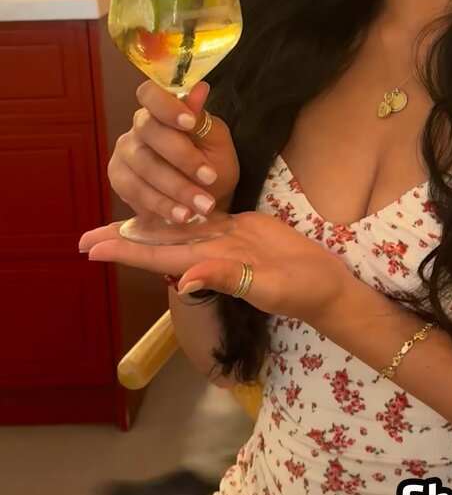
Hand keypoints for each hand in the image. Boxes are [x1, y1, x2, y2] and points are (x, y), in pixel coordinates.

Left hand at [79, 211, 355, 327]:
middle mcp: (209, 253)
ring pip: (176, 231)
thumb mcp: (269, 285)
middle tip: (83, 237)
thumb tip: (188, 279)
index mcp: (211, 265)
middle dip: (122, 240)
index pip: (159, 258)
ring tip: (115, 221)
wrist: (326, 283)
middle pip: (158, 244)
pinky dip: (180, 212)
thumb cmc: (302, 290)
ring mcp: (223, 241)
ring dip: (145, 227)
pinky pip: (202, 220)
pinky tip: (165, 205)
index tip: (91, 249)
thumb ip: (231, 278)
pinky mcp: (240, 229)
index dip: (125, 252)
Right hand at [105, 80, 239, 224]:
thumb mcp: (216, 141)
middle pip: (149, 132)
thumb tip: (200, 88)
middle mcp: (139, 127)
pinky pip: (135, 192)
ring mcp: (125, 153)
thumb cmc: (213, 163)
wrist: (206, 196)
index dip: (166, 106)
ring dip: (176, 188)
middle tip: (210, 178)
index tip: (189, 122)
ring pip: (144, 167)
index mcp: (162, 109)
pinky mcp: (118, 179)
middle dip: (182, 158)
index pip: (150, 94)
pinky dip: (161, 205)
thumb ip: (202, 120)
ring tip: (202, 205)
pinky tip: (181, 214)